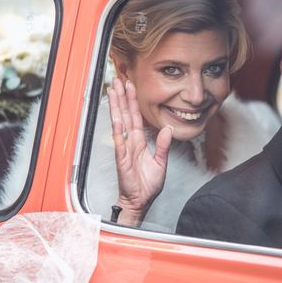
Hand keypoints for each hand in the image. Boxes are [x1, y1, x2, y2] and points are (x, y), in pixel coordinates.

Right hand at [108, 77, 171, 225]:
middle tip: (117, 80)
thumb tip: (168, 129)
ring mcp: (124, 149)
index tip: (130, 86)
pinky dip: (118, 130)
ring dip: (116, 107)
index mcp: (138, 142)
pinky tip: (116, 118)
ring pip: (119, 123)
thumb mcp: (160, 163)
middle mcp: (130, 143)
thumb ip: (163, 145)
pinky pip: (120, 142)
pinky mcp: (121, 159)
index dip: (132, 101)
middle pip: (124, 114)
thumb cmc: (147, 186)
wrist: (140, 202)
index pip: (135, 117)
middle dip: (121, 97)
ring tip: (112, 91)